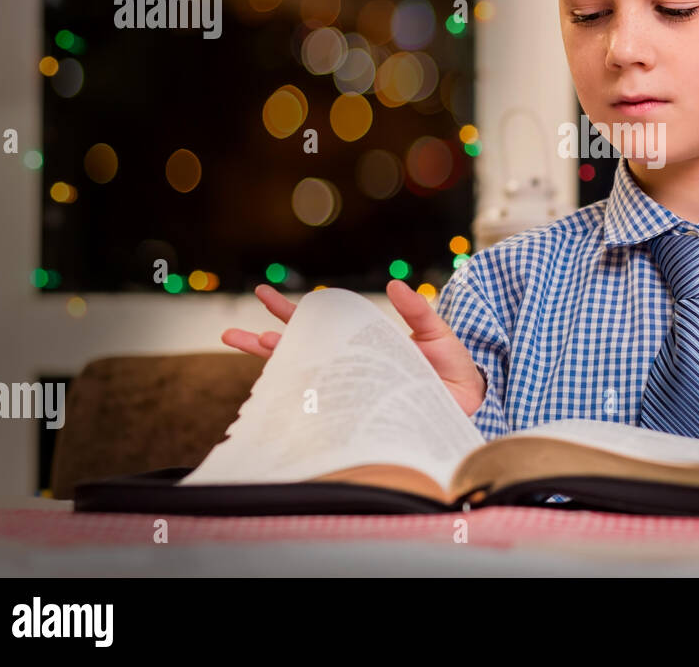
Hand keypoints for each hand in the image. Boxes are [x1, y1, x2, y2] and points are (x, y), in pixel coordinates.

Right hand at [221, 281, 486, 416]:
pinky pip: (323, 409)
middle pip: (299, 351)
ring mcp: (352, 389)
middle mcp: (351, 365)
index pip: (320, 324)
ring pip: (303, 378)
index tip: (263, 296)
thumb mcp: (436, 333)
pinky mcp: (359, 414)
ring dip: (273, 367)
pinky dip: (300, 403)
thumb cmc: (452, 367)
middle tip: (229, 333)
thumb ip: (418, 311)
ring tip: (244, 352)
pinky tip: (276, 399)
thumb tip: (396, 285)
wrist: (469, 403)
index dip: (292, 312)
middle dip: (264, 341)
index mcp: (362, 341)